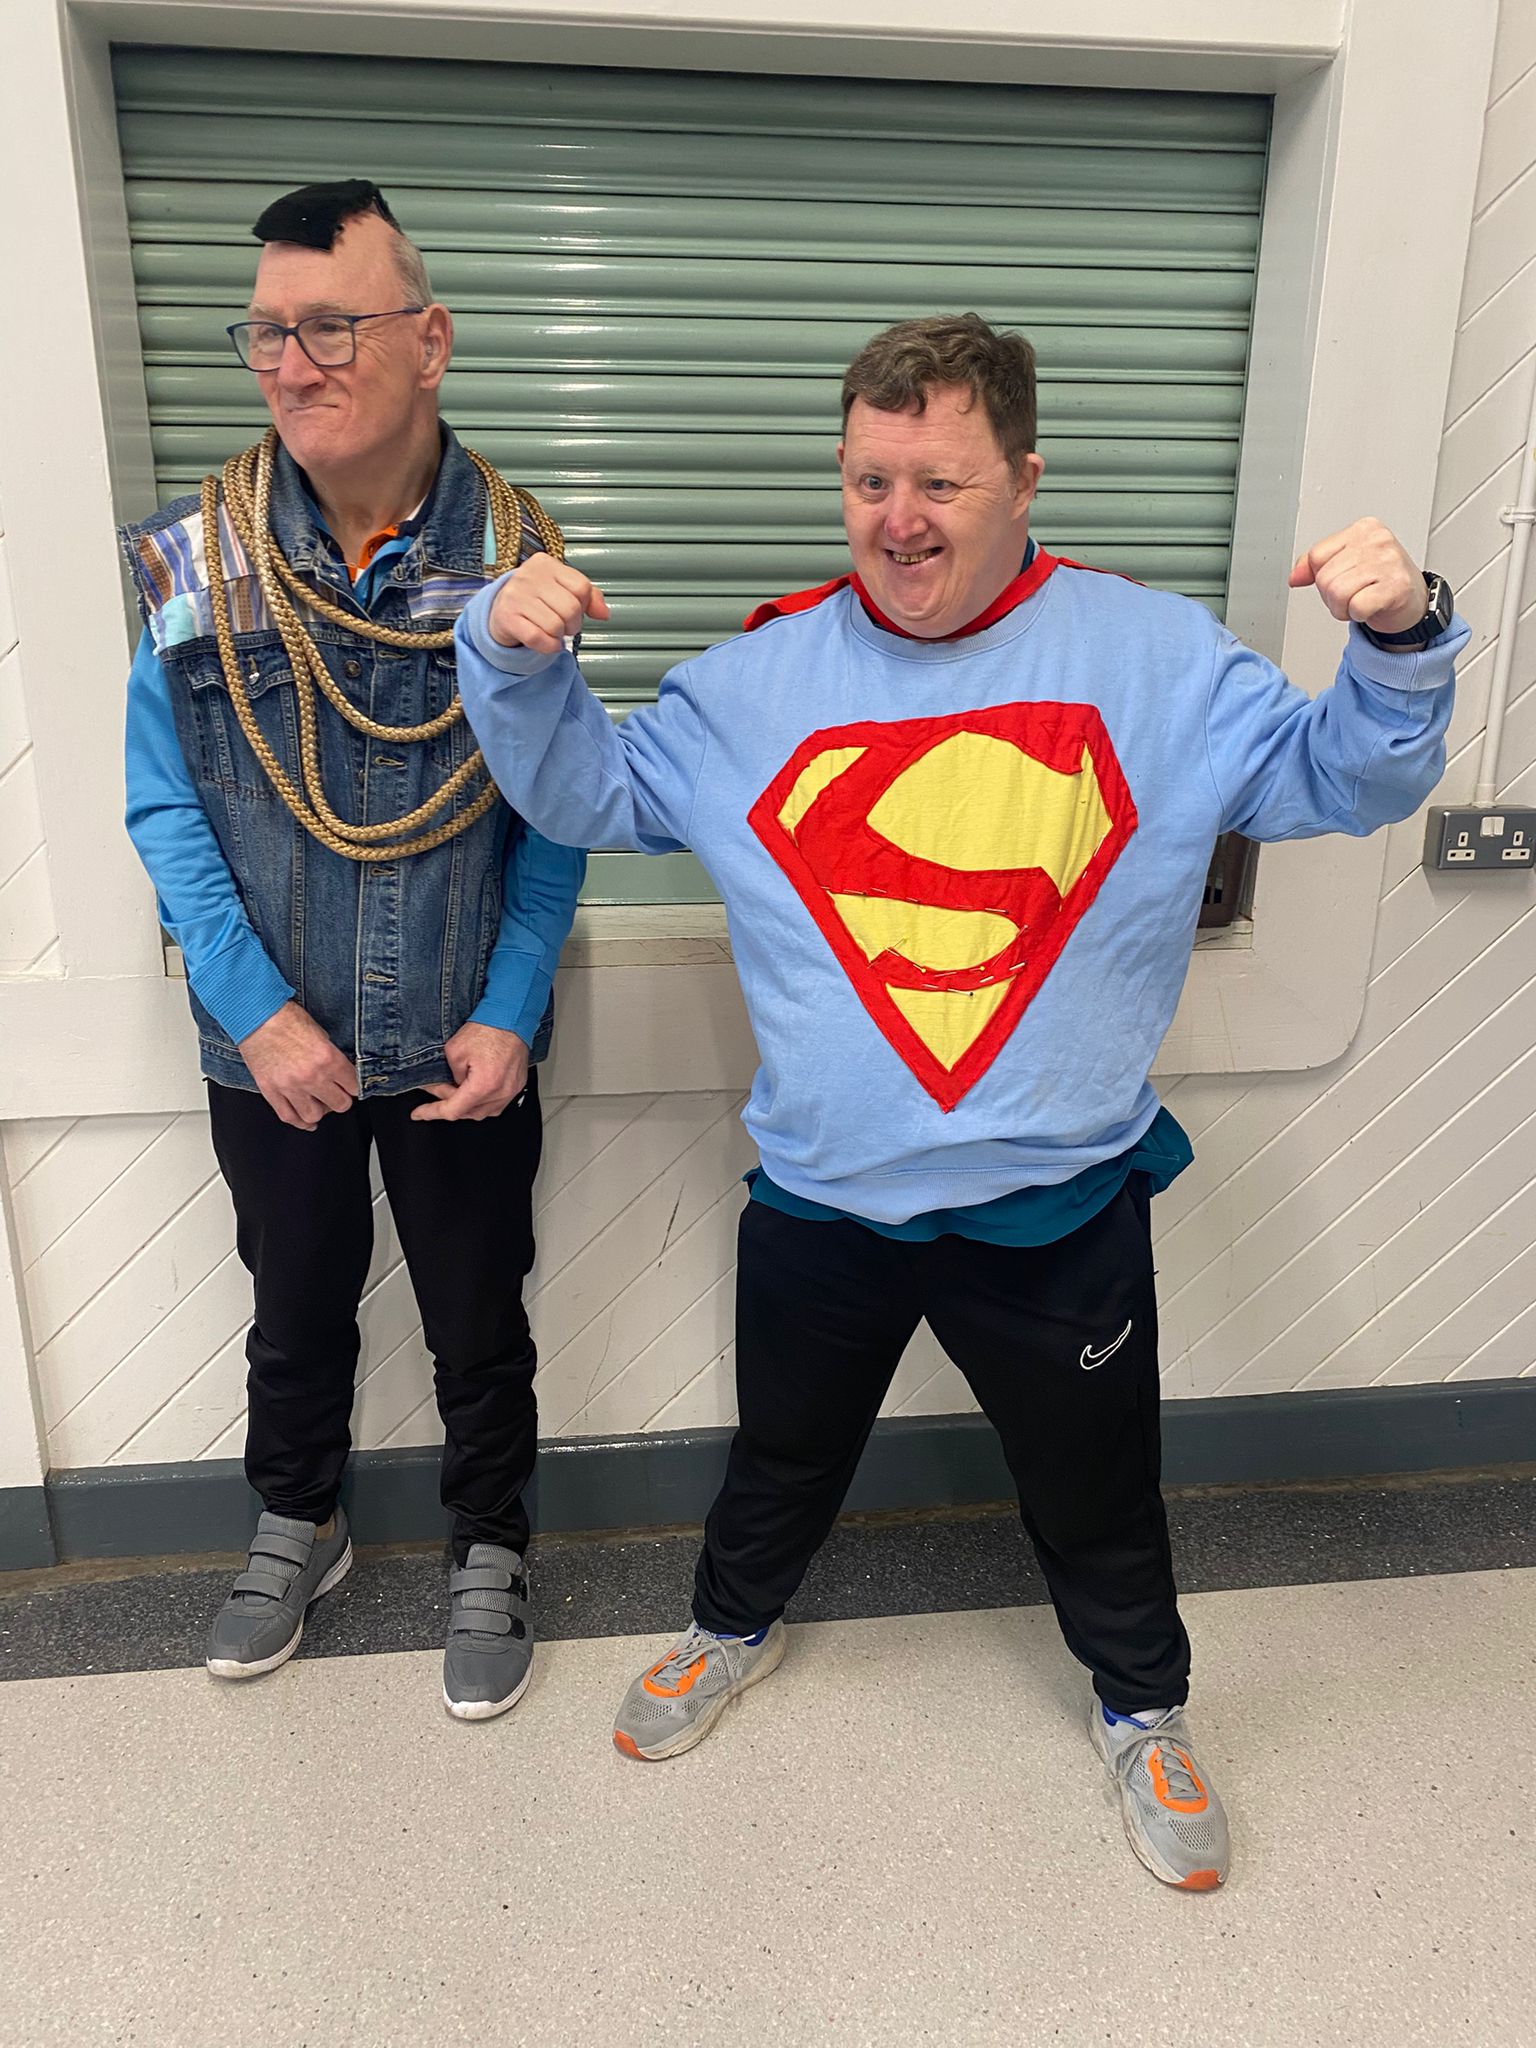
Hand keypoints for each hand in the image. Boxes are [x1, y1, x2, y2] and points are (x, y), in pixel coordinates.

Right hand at [239, 1001, 359, 1131]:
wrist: (255, 1016)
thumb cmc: (285, 1019)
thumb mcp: (321, 1033)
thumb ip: (331, 1056)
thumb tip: (338, 1071)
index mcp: (328, 1059)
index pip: (353, 1086)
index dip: (353, 1086)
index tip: (349, 1085)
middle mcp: (311, 1076)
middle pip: (339, 1104)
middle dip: (340, 1099)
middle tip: (336, 1094)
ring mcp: (290, 1086)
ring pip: (314, 1116)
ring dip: (320, 1111)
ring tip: (319, 1104)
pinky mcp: (271, 1091)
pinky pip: (288, 1116)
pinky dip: (299, 1122)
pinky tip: (304, 1120)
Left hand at [411, 1023, 529, 1122]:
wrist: (510, 1017)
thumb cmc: (488, 1029)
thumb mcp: (454, 1052)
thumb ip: (450, 1077)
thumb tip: (451, 1086)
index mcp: (483, 1086)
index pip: (452, 1110)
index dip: (432, 1113)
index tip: (419, 1113)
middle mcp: (500, 1092)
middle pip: (467, 1113)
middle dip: (448, 1103)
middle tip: (436, 1088)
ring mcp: (511, 1091)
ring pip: (483, 1112)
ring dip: (466, 1106)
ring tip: (454, 1091)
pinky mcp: (516, 1085)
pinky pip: (497, 1104)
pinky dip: (482, 1102)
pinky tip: (473, 1092)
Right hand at [486, 554, 610, 654]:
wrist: (500, 611)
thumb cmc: (535, 600)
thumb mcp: (563, 589)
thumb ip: (589, 596)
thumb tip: (603, 613)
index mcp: (545, 564)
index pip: (581, 587)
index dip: (584, 605)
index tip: (575, 609)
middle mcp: (528, 576)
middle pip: (571, 608)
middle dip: (573, 624)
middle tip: (563, 625)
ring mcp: (515, 596)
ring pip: (555, 626)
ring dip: (558, 636)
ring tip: (550, 630)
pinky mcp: (507, 618)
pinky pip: (538, 639)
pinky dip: (548, 646)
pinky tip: (545, 642)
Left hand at [1288, 518, 1428, 633]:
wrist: (1414, 600)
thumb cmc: (1379, 580)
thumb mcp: (1345, 563)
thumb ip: (1314, 565)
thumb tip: (1295, 577)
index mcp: (1363, 529)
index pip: (1316, 556)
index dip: (1322, 576)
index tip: (1343, 578)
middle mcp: (1377, 540)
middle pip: (1324, 578)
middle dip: (1332, 597)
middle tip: (1354, 594)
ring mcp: (1389, 561)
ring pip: (1337, 593)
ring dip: (1344, 608)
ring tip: (1362, 600)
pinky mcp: (1397, 586)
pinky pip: (1357, 607)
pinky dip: (1359, 615)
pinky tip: (1372, 607)